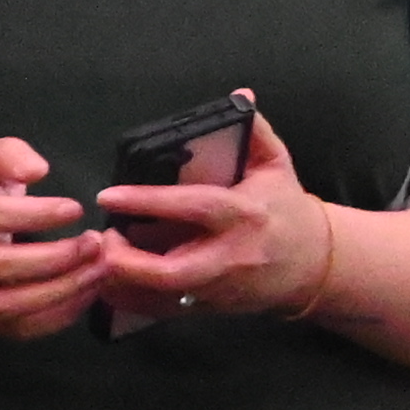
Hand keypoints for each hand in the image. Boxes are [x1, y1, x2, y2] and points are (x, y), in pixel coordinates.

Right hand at [0, 136, 111, 342]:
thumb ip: (7, 155)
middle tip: (96, 243)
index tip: (76, 208)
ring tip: (101, 268)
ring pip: (9, 304)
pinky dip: (58, 316)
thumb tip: (38, 169)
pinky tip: (88, 292)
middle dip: (55, 257)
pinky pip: (20, 328)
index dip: (34, 215)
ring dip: (62, 290)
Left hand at [86, 103, 339, 329]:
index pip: (193, 207)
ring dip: (124, 285)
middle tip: (101, 240)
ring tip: (96, 262)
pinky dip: (133, 302)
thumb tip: (241, 97)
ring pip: (163, 298)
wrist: (313, 265)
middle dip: (128, 261)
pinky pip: (164, 312)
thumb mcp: (277, 166)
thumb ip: (255, 132)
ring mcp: (220, 288)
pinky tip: (110, 285)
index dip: (148, 201)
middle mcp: (231, 256)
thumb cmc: (287, 210)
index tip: (109, 195)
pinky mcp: (211, 308)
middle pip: (173, 270)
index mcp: (244, 214)